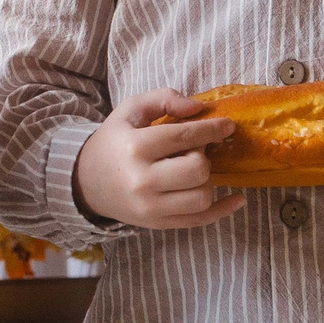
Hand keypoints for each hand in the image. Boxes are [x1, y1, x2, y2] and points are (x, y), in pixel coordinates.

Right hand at [73, 91, 246, 229]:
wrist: (87, 182)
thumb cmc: (115, 141)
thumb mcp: (130, 110)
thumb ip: (164, 98)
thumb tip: (198, 108)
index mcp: (135, 147)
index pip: (185, 137)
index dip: (212, 129)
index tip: (228, 125)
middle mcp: (142, 180)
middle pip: (197, 169)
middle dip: (203, 156)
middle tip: (193, 150)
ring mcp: (150, 207)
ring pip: (202, 197)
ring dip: (206, 180)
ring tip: (192, 170)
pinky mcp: (158, 224)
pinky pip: (199, 220)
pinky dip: (223, 210)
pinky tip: (236, 199)